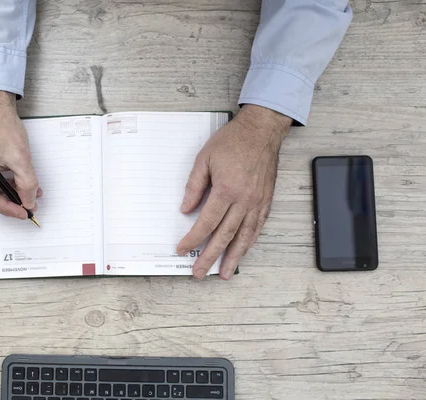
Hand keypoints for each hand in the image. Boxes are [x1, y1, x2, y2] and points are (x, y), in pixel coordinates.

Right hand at [0, 90, 40, 218]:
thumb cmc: (1, 126)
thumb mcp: (20, 157)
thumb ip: (26, 183)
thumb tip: (29, 202)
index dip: (8, 208)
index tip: (24, 213)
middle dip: (10, 202)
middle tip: (29, 207)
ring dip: (10, 195)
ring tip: (29, 195)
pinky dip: (5, 186)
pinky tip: (20, 186)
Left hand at [177, 105, 291, 279]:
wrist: (261, 130)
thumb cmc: (233, 141)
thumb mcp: (205, 159)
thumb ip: (194, 186)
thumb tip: (186, 209)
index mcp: (226, 190)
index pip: (206, 223)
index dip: (193, 239)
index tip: (182, 249)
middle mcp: (244, 200)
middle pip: (224, 236)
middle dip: (210, 257)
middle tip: (200, 272)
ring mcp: (257, 202)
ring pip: (244, 237)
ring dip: (233, 257)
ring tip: (224, 273)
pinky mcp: (266, 201)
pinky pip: (258, 227)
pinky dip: (249, 242)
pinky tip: (243, 251)